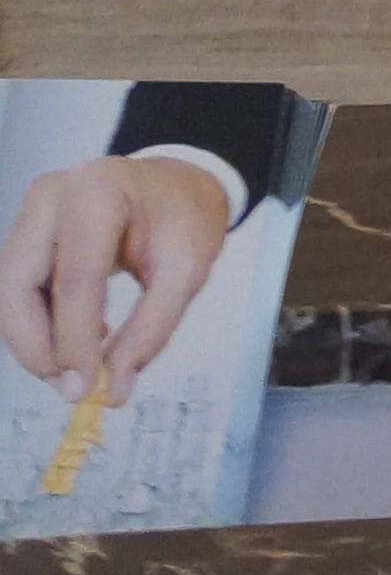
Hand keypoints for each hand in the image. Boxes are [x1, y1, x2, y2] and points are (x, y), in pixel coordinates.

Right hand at [2, 152, 238, 400]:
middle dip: (38, 347)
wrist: (179, 183)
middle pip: (18, 286)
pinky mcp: (24, 231)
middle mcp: (51, 196)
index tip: (83, 389)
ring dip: (34, 340)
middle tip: (72, 387)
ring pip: (8, 293)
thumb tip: (113, 391)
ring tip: (79, 365)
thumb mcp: (188, 270)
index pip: (75, 278)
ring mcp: (30, 211)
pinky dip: (38, 323)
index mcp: (98, 192)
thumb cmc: (185, 220)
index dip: (73, 340)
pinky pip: (16, 288)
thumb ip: (152, 330)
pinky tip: (77, 336)